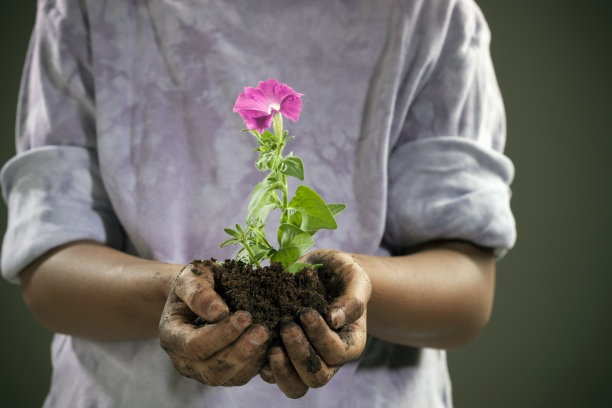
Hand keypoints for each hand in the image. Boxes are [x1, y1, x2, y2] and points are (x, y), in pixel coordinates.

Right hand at [159, 260, 269, 385]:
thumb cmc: (197, 282)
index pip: (194, 345)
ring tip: (267, 335)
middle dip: (239, 353)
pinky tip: (269, 344)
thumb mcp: (193, 277)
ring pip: (228, 378)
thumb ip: (199, 292)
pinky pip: (241, 377)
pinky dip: (257, 364)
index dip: (221, 334)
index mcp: (171, 335)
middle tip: (262, 331)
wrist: (202, 292)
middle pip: (211, 371)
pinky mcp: (223, 373)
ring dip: (251, 359)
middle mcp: (183, 360)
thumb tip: (218, 311)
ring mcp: (202, 370)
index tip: (245, 316)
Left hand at [260, 250, 371, 397]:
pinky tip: (257, 343)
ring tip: (271, 344)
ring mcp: (304, 361)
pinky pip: (272, 375)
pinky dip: (263, 364)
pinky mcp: (283, 356)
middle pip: (316, 377)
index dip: (320, 336)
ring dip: (281, 368)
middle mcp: (329, 360)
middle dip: (300, 355)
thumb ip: (351, 299)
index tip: (306, 313)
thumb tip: (335, 320)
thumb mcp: (355, 279)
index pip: (336, 353)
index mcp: (350, 343)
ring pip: (295, 385)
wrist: (323, 271)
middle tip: (287, 327)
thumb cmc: (342, 275)